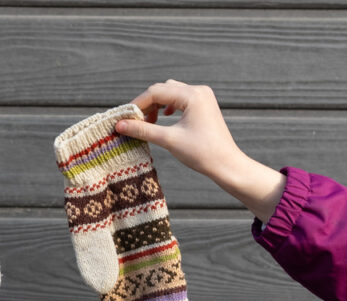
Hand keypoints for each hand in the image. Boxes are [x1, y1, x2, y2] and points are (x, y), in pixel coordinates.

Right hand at [114, 80, 285, 221]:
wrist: (227, 164)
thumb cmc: (202, 153)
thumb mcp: (169, 140)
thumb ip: (143, 130)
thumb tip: (120, 125)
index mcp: (192, 95)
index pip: (156, 92)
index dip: (137, 104)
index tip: (124, 117)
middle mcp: (199, 91)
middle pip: (163, 90)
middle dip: (146, 104)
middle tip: (134, 121)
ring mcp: (203, 97)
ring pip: (171, 93)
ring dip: (157, 105)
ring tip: (148, 122)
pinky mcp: (204, 105)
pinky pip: (180, 99)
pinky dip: (168, 106)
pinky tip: (164, 118)